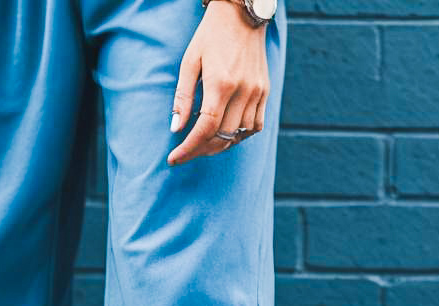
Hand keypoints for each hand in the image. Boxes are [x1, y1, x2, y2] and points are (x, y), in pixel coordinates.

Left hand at [168, 0, 269, 165]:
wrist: (242, 13)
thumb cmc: (210, 35)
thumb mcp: (189, 62)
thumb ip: (182, 97)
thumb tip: (175, 129)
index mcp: (221, 83)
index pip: (205, 128)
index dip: (189, 148)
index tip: (174, 158)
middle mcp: (243, 90)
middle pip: (222, 136)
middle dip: (200, 150)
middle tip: (186, 152)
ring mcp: (257, 92)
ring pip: (239, 135)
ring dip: (220, 145)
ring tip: (204, 144)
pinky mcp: (265, 91)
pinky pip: (255, 126)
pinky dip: (240, 136)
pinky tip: (226, 134)